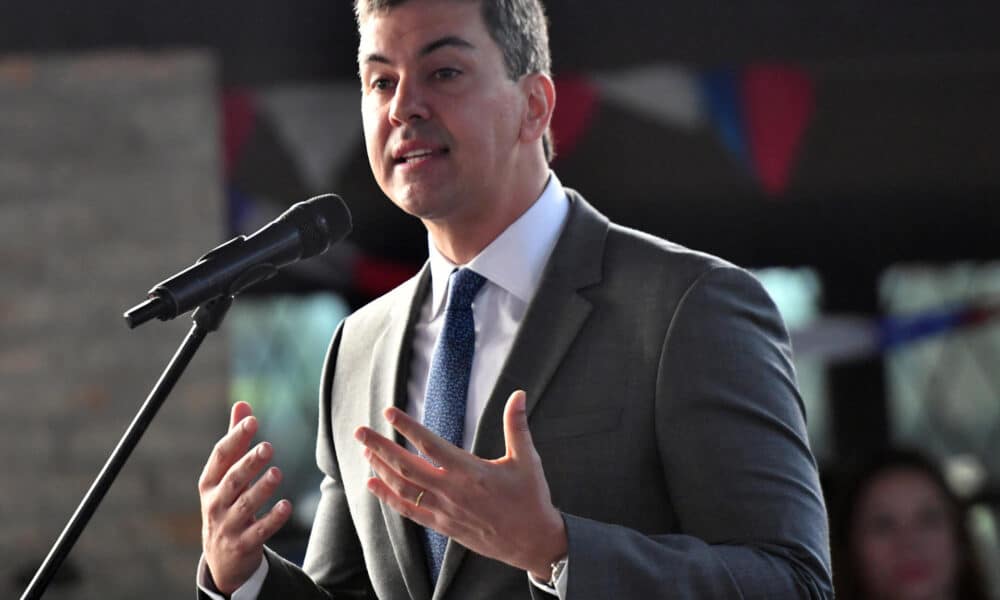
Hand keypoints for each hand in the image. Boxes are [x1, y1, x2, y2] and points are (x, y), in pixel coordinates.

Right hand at [199, 401, 292, 593]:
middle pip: (233, 480)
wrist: (222, 558)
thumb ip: (235, 441)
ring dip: (261, 489)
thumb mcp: (225, 475)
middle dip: (249, 463)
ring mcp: (228, 525)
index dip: (235, 438)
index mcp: (210, 482)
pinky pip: (259, 532)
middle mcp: (215, 503)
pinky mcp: (243, 544)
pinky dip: (272, 519)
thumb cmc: (226, 504)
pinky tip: (287, 506)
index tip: (252, 421)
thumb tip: (243, 404)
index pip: (220, 457)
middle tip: (268, 447)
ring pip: (245, 506)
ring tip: (277, 473)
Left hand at [355, 390, 566, 579]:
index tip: (389, 413)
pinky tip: (374, 485)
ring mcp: (445, 510)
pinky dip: (388, 498)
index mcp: (470, 471)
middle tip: (361, 431)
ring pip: (404, 488)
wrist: (532, 541)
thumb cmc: (530, 498)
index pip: (430, 445)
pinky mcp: (443, 525)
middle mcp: (452, 491)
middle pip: (407, 466)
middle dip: (381, 447)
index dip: (407, 428)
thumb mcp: (527, 459)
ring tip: (365, 452)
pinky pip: (409, 511)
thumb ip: (516, 425)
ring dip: (381, 469)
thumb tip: (518, 394)